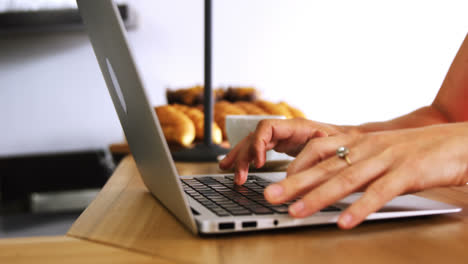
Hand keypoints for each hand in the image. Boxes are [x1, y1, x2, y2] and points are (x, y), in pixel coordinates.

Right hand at [219, 118, 344, 184]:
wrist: (351, 139)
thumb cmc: (344, 142)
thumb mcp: (335, 145)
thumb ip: (320, 148)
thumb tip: (305, 160)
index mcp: (295, 126)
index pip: (266, 127)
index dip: (257, 144)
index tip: (257, 163)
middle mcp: (284, 129)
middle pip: (254, 137)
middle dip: (243, 155)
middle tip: (239, 177)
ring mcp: (281, 137)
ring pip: (252, 143)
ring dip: (239, 157)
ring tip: (226, 170)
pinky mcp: (280, 145)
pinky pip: (257, 150)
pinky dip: (244, 158)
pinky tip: (233, 166)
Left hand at [264, 122, 467, 228]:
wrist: (460, 141)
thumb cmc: (418, 149)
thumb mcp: (380, 149)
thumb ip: (356, 162)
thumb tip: (331, 179)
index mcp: (359, 141)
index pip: (317, 149)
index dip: (296, 165)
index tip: (278, 179)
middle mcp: (367, 148)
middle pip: (324, 167)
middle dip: (294, 183)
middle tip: (270, 196)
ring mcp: (386, 159)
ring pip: (346, 180)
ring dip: (318, 197)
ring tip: (296, 212)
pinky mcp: (408, 173)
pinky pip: (379, 193)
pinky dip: (360, 208)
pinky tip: (344, 222)